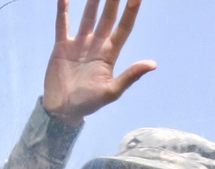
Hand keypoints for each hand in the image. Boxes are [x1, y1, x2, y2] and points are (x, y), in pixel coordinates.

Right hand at [43, 0, 154, 127]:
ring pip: (88, 15)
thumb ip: (130, 77)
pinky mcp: (62, 46)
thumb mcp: (110, 92)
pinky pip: (63, 24)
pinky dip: (64, 10)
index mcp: (109, 54)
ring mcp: (79, 44)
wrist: (61, 111)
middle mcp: (96, 45)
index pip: (124, 28)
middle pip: (108, 16)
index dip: (131, 11)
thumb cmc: (87, 104)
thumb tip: (153, 64)